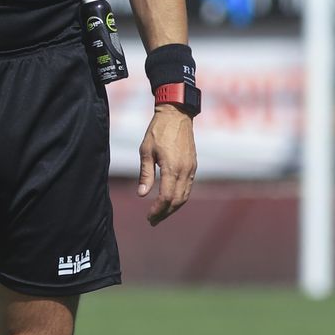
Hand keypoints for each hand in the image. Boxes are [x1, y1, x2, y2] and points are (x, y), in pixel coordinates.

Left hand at [137, 105, 196, 225]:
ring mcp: (191, 168)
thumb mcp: (146, 151)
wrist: (177, 114)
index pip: (166, 197)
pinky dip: (179, 198)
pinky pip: (187, 187)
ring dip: (173, 207)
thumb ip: (146, 174)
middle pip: (177, 201)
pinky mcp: (193, 165)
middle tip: (152, 220)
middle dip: (165, 213)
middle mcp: (185, 170)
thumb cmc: (158, 131)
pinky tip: (169, 200)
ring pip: (185, 196)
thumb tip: (142, 194)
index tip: (148, 217)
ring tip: (160, 214)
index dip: (157, 210)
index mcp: (172, 167)